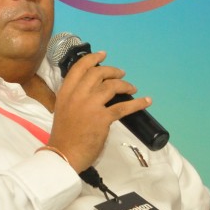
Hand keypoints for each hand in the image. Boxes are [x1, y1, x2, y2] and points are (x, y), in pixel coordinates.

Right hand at [47, 50, 151, 171]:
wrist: (64, 155)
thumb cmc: (64, 136)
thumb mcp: (63, 110)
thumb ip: (74, 98)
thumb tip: (92, 92)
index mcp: (65, 92)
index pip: (79, 68)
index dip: (93, 58)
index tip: (103, 54)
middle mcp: (77, 95)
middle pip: (98, 73)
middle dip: (112, 71)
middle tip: (121, 74)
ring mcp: (90, 105)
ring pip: (112, 86)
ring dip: (125, 85)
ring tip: (132, 88)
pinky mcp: (102, 118)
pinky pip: (123, 107)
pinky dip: (137, 103)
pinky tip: (145, 101)